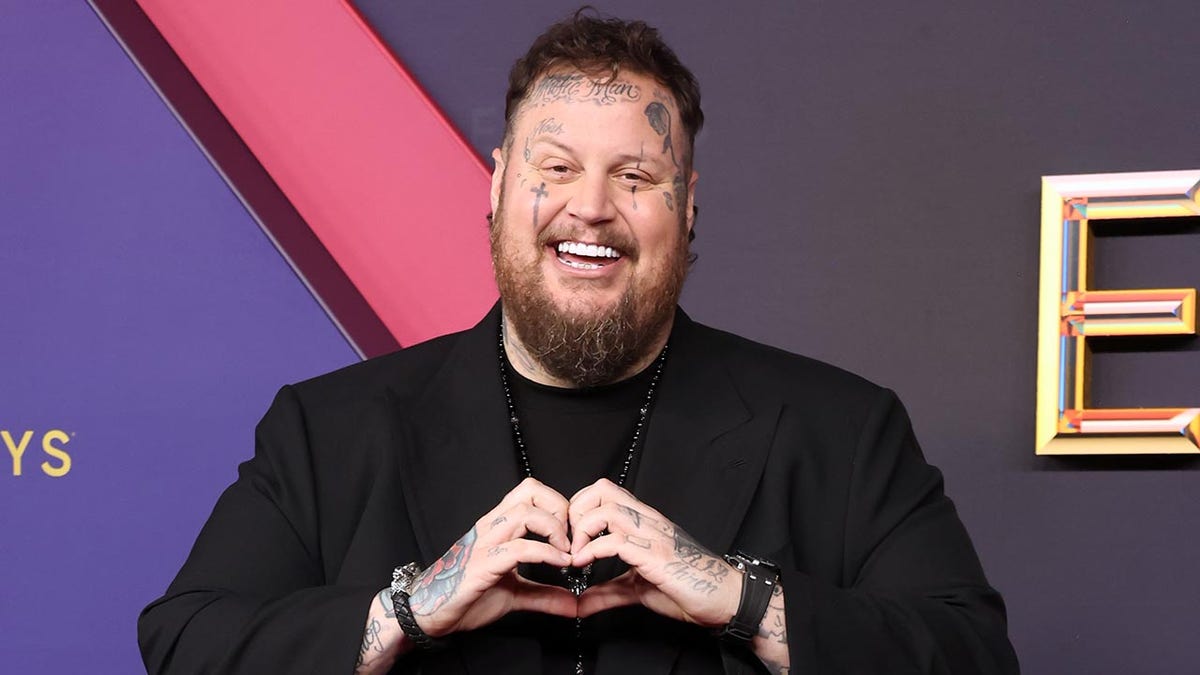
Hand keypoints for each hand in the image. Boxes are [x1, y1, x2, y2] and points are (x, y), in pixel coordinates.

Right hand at [406, 477, 578, 636]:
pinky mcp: (482, 565)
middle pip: (531, 490)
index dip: (558, 505)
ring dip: (554, 529)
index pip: (531, 491)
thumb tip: (574, 604)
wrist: (428, 613)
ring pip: (525, 512)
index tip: (572, 533)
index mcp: (498, 526)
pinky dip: (546, 554)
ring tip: (565, 553)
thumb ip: (545, 596)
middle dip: (559, 509)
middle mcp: (491, 527)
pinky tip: (558, 566)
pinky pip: (519, 549)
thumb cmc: (466, 597)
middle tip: (570, 538)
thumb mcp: (515, 594)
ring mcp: (485, 544)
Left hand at [568, 478, 741, 627]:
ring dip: (582, 530)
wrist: (725, 599)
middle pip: (601, 489)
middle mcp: (647, 521)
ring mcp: (653, 535)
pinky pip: (617, 540)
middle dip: (576, 512)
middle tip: (571, 541)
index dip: (579, 508)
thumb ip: (607, 592)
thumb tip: (580, 602)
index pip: (604, 491)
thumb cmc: (688, 587)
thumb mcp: (637, 589)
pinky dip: (593, 550)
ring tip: (576, 555)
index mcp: (644, 521)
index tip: (571, 537)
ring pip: (606, 509)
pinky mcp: (656, 555)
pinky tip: (585, 565)